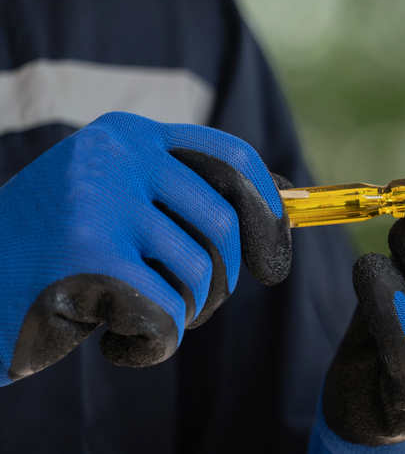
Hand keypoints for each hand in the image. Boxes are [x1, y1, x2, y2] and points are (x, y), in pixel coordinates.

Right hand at [0, 111, 290, 384]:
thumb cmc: (48, 254)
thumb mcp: (112, 203)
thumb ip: (181, 196)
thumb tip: (284, 199)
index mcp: (127, 134)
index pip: (231, 157)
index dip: (268, 207)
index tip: (275, 255)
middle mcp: (115, 155)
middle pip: (223, 224)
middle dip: (222, 279)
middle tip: (194, 306)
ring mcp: (99, 202)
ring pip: (198, 273)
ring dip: (182, 313)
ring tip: (132, 316)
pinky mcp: (88, 256)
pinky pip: (166, 313)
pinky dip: (152, 342)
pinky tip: (112, 340)